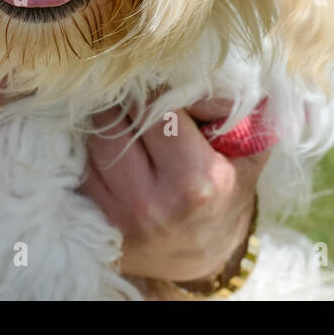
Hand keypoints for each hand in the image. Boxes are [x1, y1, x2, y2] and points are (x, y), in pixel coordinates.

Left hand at [80, 98, 268, 288]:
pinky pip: (83, 168)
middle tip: (136, 95)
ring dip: (106, 122)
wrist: (205, 257)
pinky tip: (113, 144)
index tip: (160, 86)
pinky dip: (93, 149)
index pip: (158, 110)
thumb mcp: (250, 153)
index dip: (155, 89)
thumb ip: (237, 111)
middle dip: (125, 101)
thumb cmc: (228, 194)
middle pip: (117, 122)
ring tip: (124, 117)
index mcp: (197, 180)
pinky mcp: (100, 221)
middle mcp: (154, 200)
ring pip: (94, 142)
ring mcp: (121, 214)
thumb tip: (204, 77)